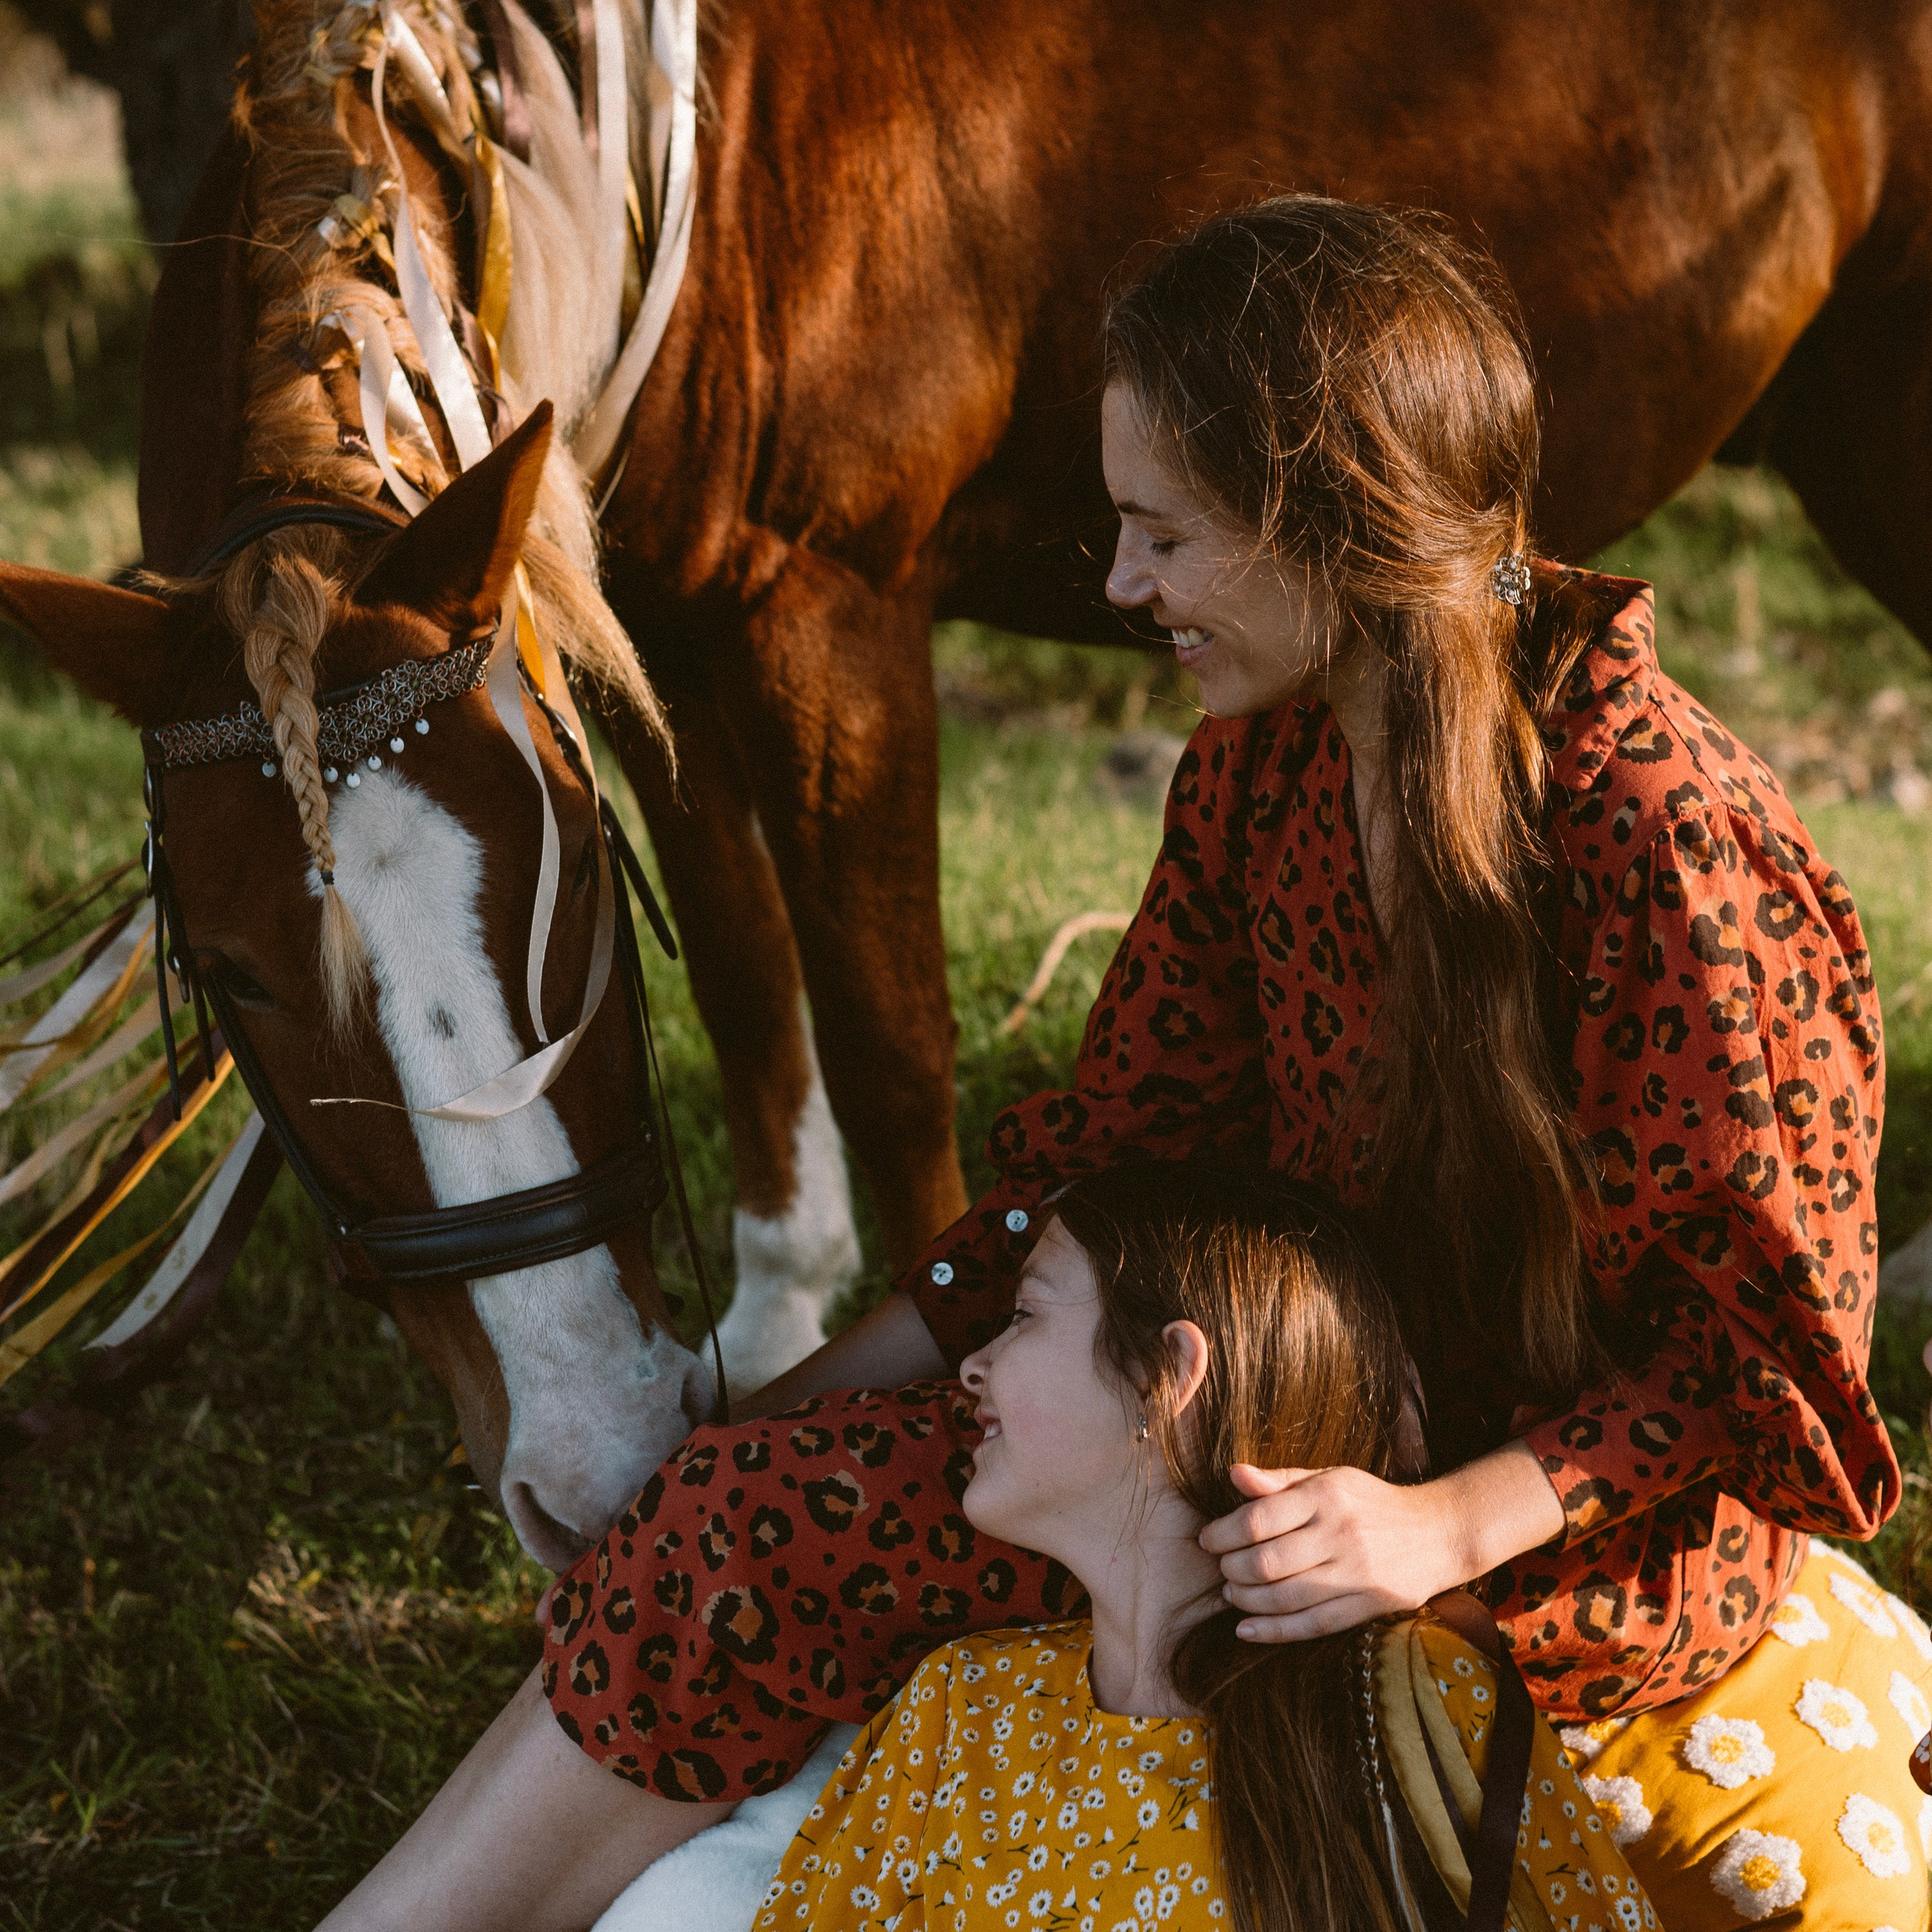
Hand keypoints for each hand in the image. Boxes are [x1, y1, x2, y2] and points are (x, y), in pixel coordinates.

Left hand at [1199, 1438, 1564, 1642]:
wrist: (1437, 1532)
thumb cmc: (1370, 1501)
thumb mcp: (1327, 1478)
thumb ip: (1279, 1480)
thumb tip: (1232, 1474)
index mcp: (1326, 1495)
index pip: (1258, 1518)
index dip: (1222, 1533)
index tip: (1207, 1539)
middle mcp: (1340, 1533)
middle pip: (1266, 1562)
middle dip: (1231, 1569)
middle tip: (1220, 1567)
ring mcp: (1357, 1573)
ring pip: (1286, 1597)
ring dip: (1247, 1601)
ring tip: (1231, 1593)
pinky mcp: (1368, 1606)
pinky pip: (1313, 1625)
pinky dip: (1274, 1632)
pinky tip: (1246, 1630)